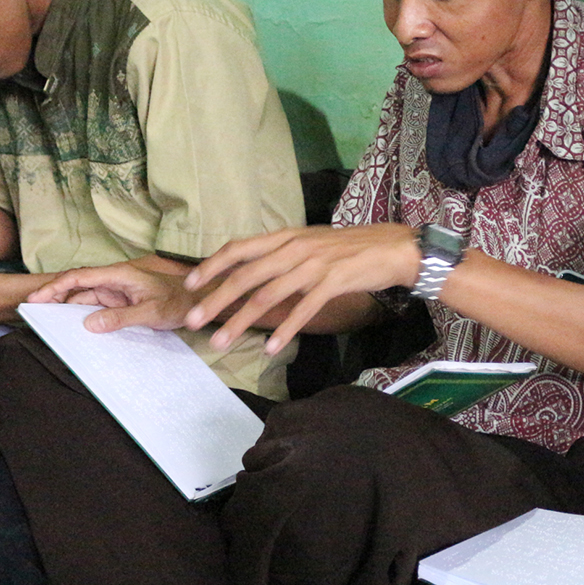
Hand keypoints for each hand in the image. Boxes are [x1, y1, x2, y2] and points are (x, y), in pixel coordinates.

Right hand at [29, 263, 196, 332]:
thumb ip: (121, 318)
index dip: (56, 286)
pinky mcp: (119, 303)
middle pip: (76, 287)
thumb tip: (89, 324)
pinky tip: (68, 326)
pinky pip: (95, 308)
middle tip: (31, 312)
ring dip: (65, 308)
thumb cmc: (178, 302)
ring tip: (43, 321)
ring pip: (83, 298)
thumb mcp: (150, 311)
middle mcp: (114, 281)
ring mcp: (116, 292)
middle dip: (54, 297)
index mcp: (119, 275)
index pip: (80, 277)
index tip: (37, 298)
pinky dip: (80, 315)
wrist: (197, 303)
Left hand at [184, 224, 421, 353]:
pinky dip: (284, 330)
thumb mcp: (311, 242)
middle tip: (193, 321)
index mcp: (287, 236)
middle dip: (215, 300)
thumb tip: (254, 271)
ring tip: (221, 342)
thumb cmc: (352, 247)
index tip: (190, 284)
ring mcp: (313, 265)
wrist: (394, 247)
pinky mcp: (333, 283)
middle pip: (245, 276)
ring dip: (241, 321)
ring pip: (267, 296)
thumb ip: (283, 254)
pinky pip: (302, 310)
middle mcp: (295, 248)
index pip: (239, 248)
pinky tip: (270, 347)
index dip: (212, 265)